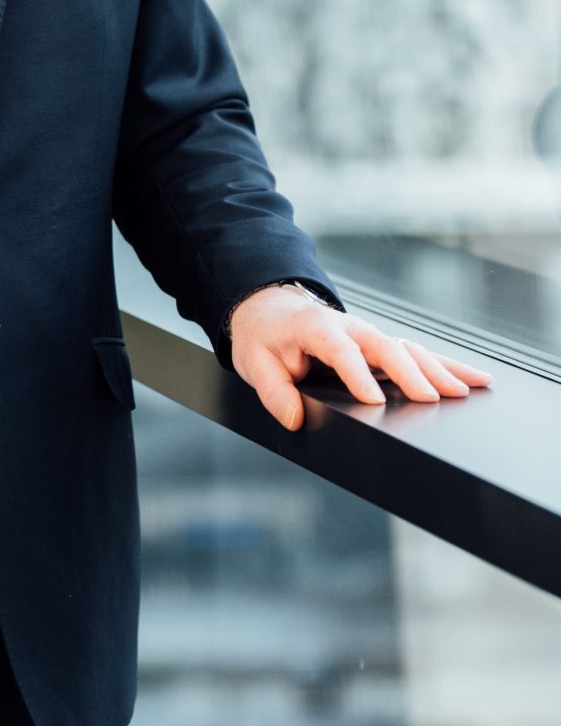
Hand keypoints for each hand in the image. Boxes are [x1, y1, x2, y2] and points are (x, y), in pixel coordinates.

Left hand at [229, 285, 492, 431]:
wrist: (270, 307)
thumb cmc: (263, 335)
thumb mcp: (254, 362)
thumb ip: (274, 391)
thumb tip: (294, 418)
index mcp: (316, 328)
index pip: (341, 352)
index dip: (357, 375)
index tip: (374, 401)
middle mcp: (350, 327)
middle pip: (386, 348)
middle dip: (411, 374)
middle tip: (433, 399)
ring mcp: (368, 335)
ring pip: (409, 350)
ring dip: (438, 369)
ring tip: (468, 389)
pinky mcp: (379, 345)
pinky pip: (415, 354)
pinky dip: (444, 366)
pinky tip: (472, 380)